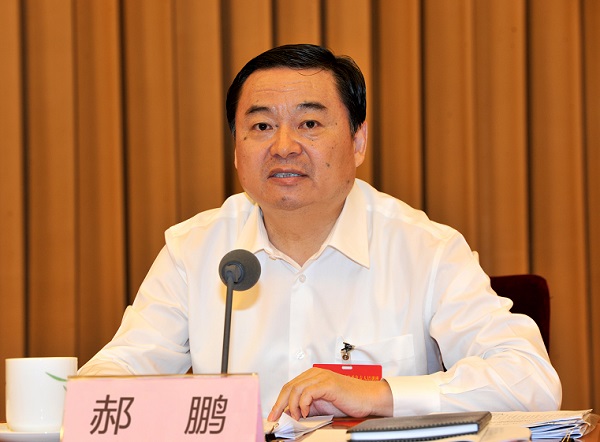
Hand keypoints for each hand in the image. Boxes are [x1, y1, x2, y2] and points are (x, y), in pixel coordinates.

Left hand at [267, 367, 392, 421]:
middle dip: (279, 404)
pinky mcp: (328, 383)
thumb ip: (307, 407)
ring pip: (296, 389)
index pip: (290, 387)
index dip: (279, 401)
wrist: (368, 398)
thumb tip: (290, 415)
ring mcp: (322, 377)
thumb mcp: (322, 405)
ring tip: (296, 417)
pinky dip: (303, 404)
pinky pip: (308, 392)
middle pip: (289, 387)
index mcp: (312, 376)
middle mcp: (315, 374)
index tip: (274, 415)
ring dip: (292, 406)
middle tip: (275, 418)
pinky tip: (305, 412)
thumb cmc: (349, 401)